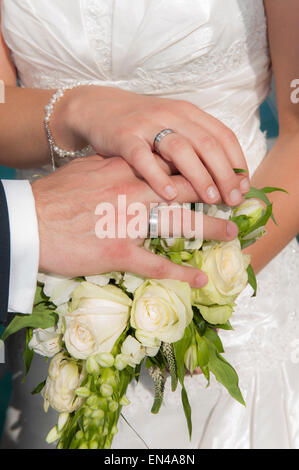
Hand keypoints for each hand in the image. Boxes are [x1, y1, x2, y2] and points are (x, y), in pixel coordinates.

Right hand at [32, 155, 238, 286]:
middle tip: (235, 200)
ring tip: (232, 233)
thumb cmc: (52, 196)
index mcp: (125, 170)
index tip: (213, 175)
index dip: (196, 171)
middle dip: (215, 194)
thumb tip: (128, 164)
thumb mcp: (84, 170)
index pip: (171, 166)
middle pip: (186, 191)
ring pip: (182, 223)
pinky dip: (180, 274)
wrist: (26, 221)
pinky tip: (198, 279)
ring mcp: (129, 223)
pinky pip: (157, 265)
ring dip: (211, 228)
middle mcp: (134, 192)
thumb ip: (112, 167)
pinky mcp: (119, 252)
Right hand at [53, 86, 248, 204]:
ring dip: (199, 175)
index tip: (244, 188)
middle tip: (233, 200)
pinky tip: (168, 194)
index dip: (237, 162)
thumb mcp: (171, 127)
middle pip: (207, 144)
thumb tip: (222, 180)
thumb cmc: (140, 126)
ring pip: (180, 149)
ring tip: (210, 199)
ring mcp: (147, 124)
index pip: (223, 135)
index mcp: (188, 113)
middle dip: (224, 174)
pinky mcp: (124, 136)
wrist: (98, 107)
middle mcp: (172, 115)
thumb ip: (193, 146)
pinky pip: (143, 157)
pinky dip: (157, 176)